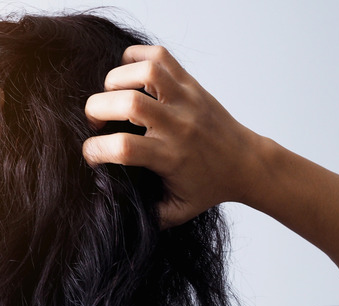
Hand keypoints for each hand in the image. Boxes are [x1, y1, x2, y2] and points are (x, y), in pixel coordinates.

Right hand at [83, 45, 264, 226]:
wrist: (246, 163)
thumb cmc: (208, 187)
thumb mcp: (177, 211)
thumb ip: (147, 216)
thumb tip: (113, 210)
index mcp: (170, 157)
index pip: (123, 148)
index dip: (96, 149)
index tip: (92, 154)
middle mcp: (177, 124)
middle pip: (128, 103)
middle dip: (96, 108)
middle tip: (96, 121)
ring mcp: (185, 99)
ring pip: (145, 72)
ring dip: (117, 79)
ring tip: (112, 95)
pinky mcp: (191, 83)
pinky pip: (160, 55)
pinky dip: (137, 57)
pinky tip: (130, 74)